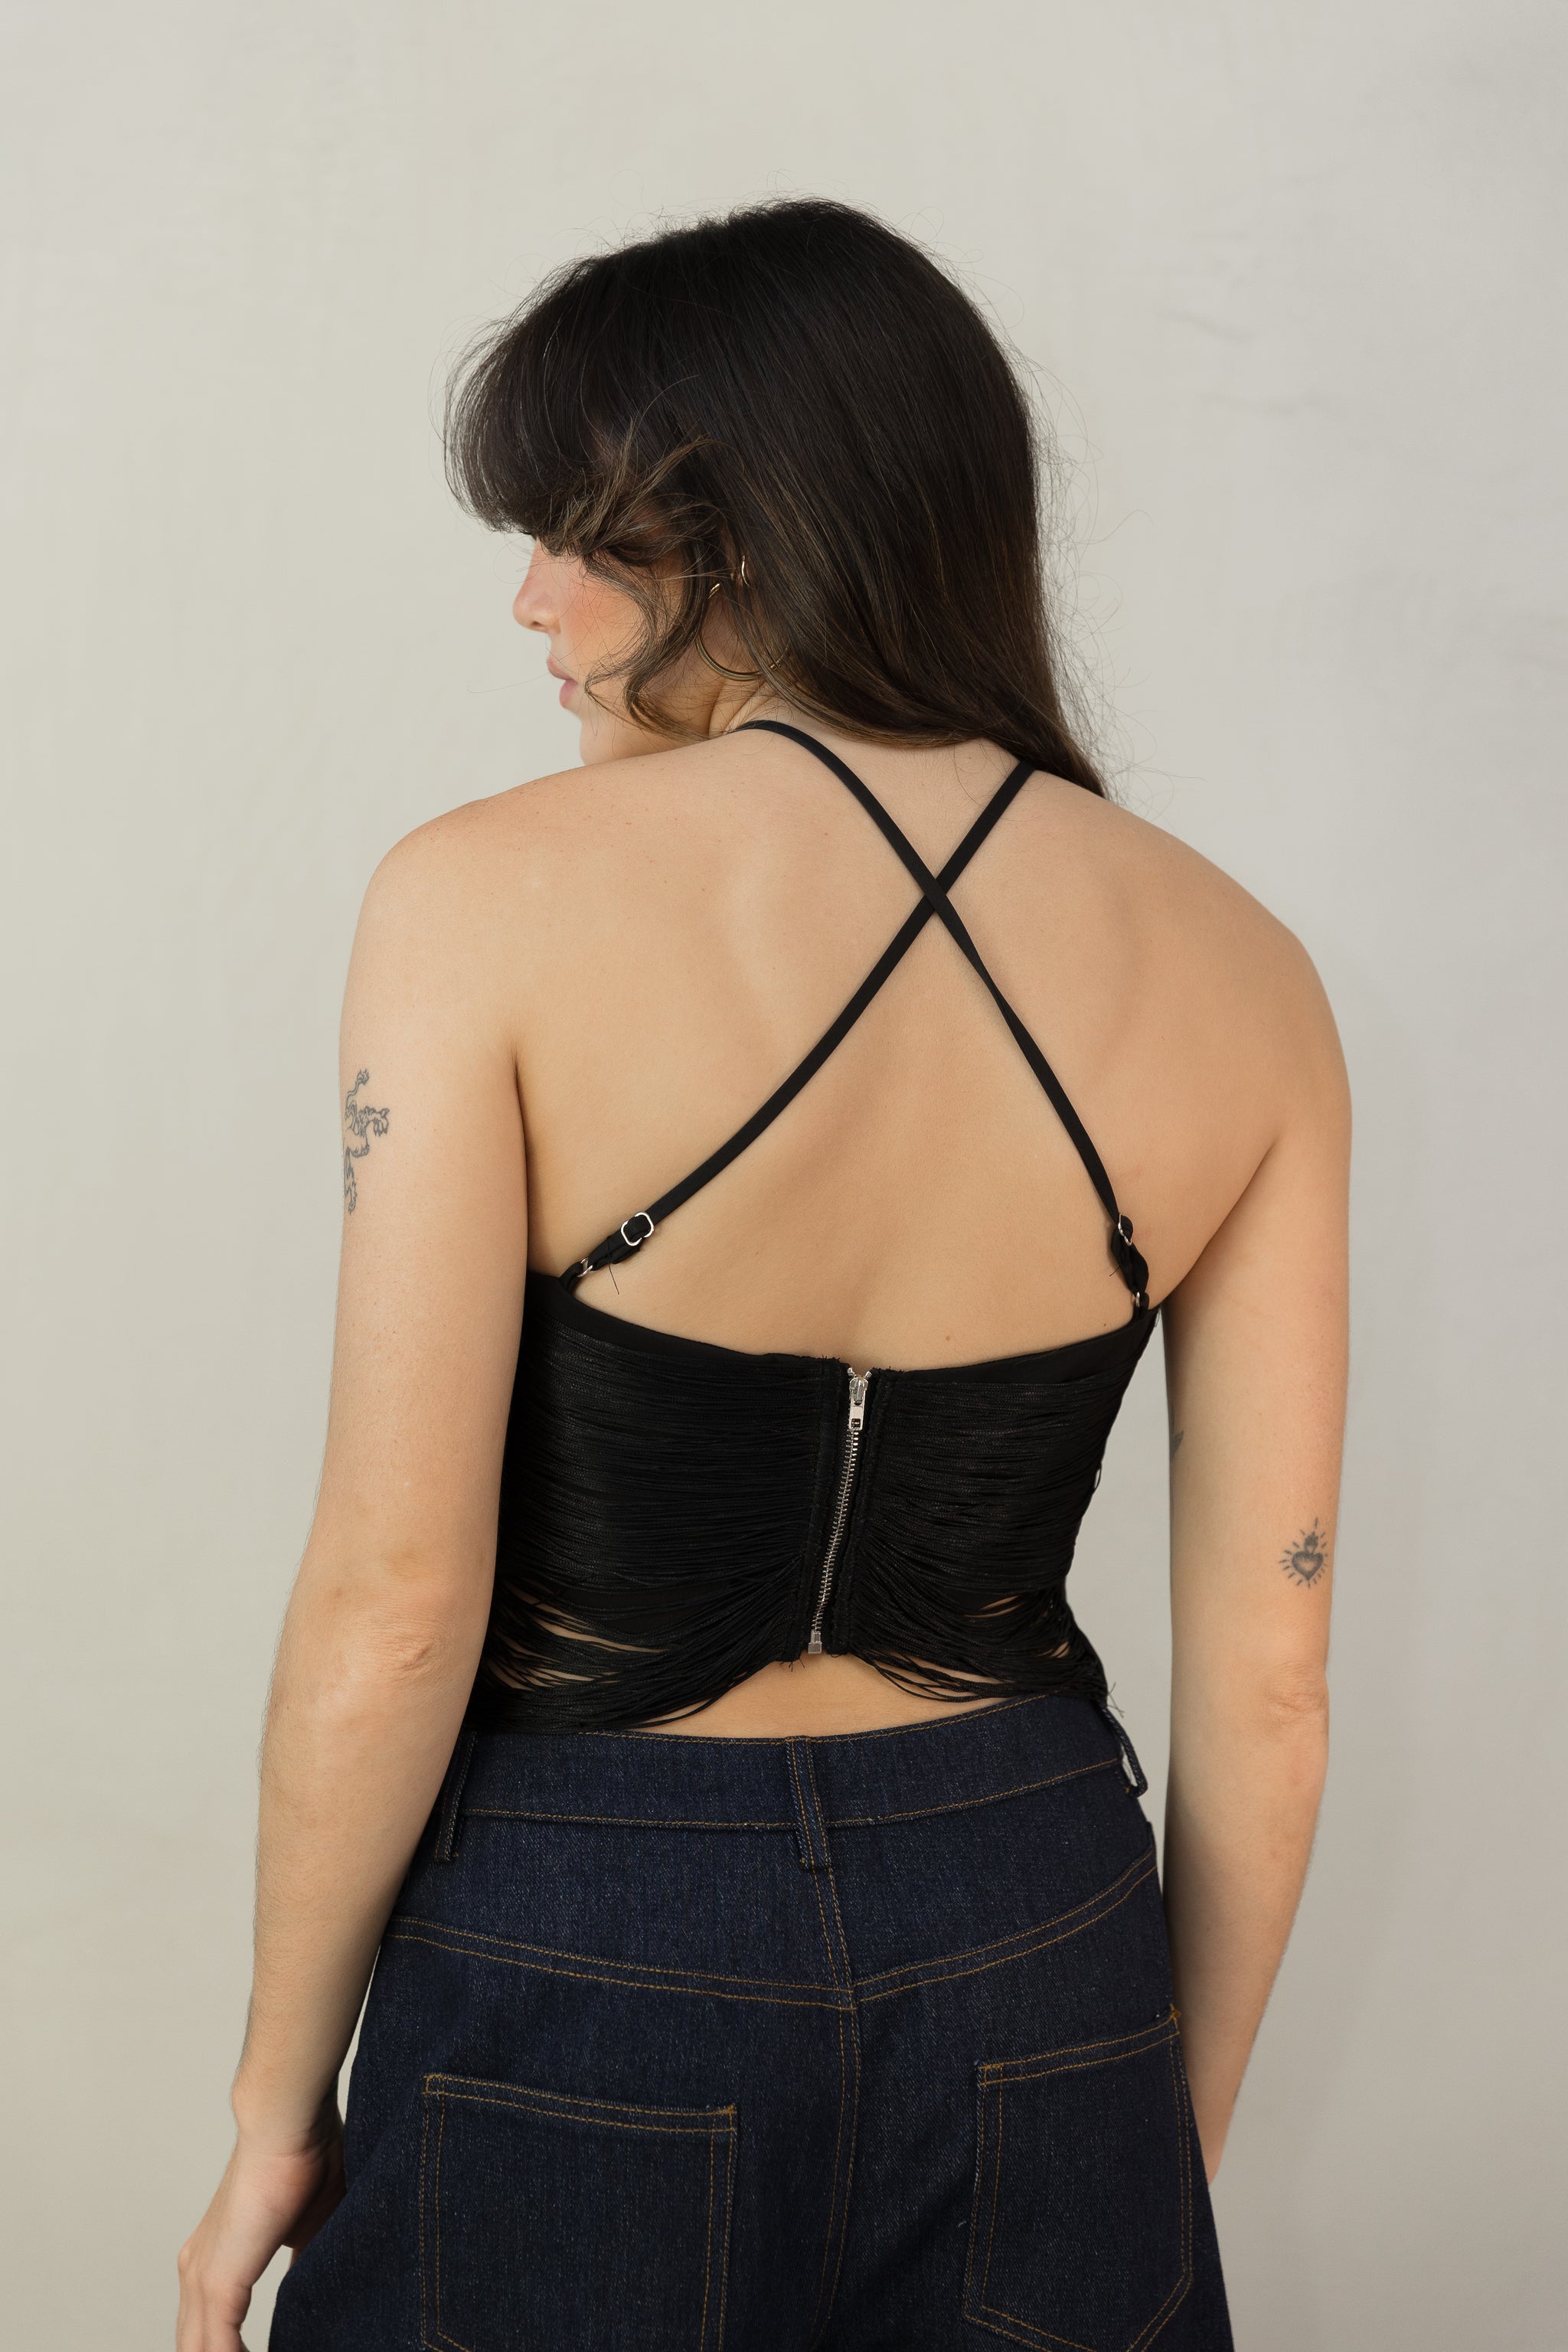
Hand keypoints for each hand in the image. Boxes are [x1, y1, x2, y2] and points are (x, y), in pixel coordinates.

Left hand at [176, 2102, 344, 2350]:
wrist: (290, 2123)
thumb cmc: (307, 2157)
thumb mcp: (310, 2229)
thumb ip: (304, 2266)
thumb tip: (312, 2296)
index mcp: (216, 2258)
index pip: (211, 2328)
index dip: (231, 2351)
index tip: (273, 2351)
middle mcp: (196, 2272)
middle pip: (196, 2346)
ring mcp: (200, 2278)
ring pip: (199, 2351)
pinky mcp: (216, 2281)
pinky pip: (215, 2349)